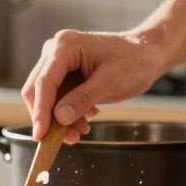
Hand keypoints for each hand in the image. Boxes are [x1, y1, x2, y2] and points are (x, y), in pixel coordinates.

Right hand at [21, 29, 166, 142]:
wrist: (147, 54)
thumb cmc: (134, 61)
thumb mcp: (110, 82)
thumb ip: (83, 99)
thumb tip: (59, 117)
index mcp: (65, 46)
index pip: (44, 82)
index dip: (41, 111)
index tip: (40, 135)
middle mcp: (55, 50)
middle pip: (38, 89)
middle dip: (49, 117)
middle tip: (67, 138)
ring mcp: (58, 61)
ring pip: (46, 96)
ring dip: (59, 117)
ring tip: (82, 130)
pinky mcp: (64, 72)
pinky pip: (57, 96)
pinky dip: (67, 112)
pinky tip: (85, 118)